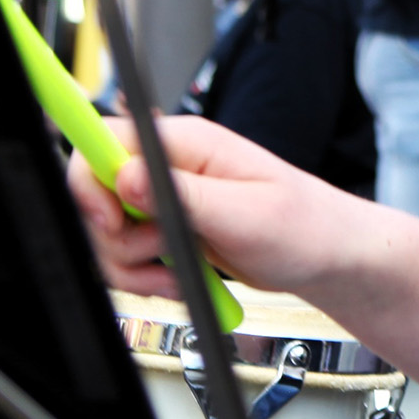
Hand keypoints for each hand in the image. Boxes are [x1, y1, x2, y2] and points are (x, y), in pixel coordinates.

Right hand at [66, 114, 366, 300]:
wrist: (325, 257)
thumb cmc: (304, 226)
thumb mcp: (246, 214)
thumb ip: (184, 196)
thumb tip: (128, 177)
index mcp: (188, 143)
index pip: (107, 140)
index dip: (93, 182)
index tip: (113, 221)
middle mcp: (170, 167)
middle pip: (97, 195)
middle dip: (119, 237)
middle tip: (162, 249)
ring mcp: (165, 200)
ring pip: (106, 234)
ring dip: (133, 265)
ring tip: (179, 272)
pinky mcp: (166, 231)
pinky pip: (126, 257)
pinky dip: (144, 278)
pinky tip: (178, 279)